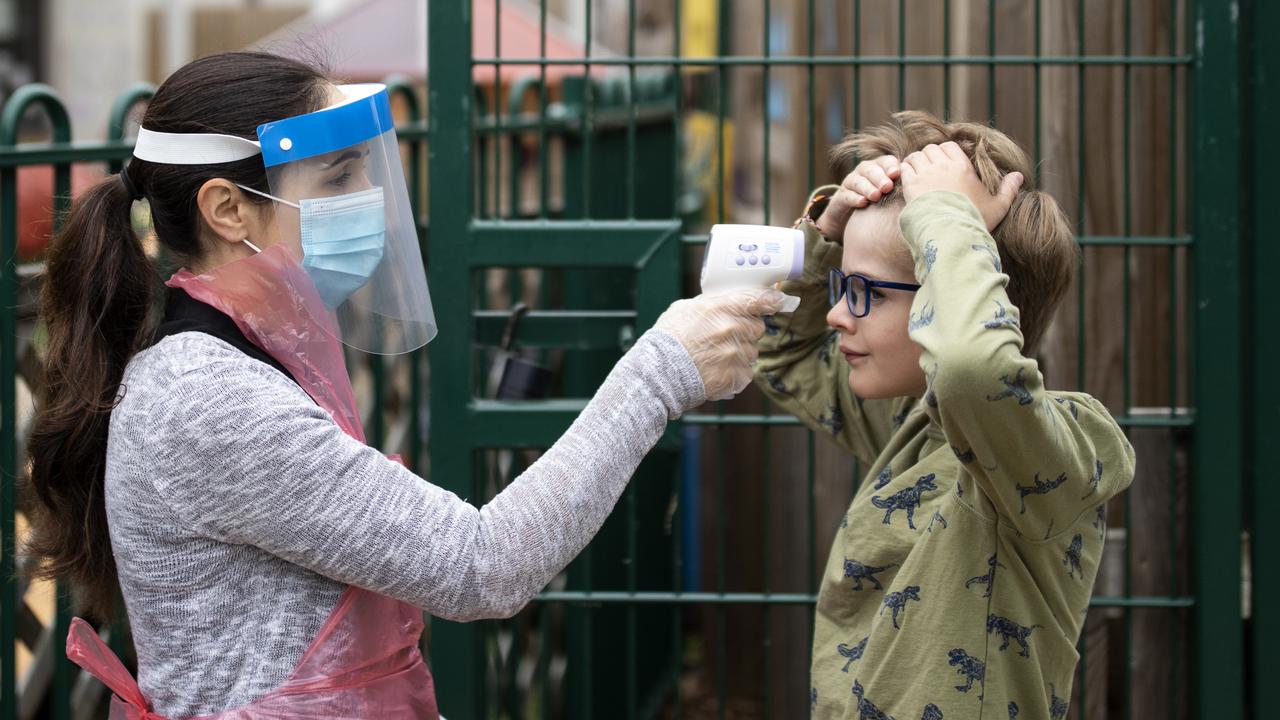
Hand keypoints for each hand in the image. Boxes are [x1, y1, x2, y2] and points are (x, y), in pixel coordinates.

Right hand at [655, 288, 787, 400]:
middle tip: (726, 337)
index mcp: (720, 308)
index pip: (757, 299)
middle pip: (757, 328)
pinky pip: (746, 372)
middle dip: (746, 331)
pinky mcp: (736, 376)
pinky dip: (735, 373)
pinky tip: (716, 371)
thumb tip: (726, 301)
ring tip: (715, 357)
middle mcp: (732, 329)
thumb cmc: (667, 340)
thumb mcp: (685, 309)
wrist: (658, 373)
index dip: (771, 300)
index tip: (778, 300)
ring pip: (752, 351)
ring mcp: (735, 354)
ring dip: (740, 354)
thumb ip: (711, 304)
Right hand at [815, 156, 900, 241]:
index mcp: (880, 167)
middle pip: (871, 169)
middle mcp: (865, 171)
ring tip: (876, 196)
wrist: (853, 212)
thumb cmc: (882, 200)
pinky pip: (846, 194)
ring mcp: (852, 182)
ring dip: (867, 188)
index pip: (886, 162)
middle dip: (879, 177)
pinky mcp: (842, 195)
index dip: (890, 166)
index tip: (897, 174)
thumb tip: (927, 187)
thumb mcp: (894, 192)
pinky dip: (854, 198)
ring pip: (858, 181)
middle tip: (887, 186)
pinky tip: (862, 203)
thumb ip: (905, 186)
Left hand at [900, 142, 1022, 230]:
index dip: (945, 152)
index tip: (944, 163)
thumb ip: (1008, 189)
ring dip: (916, 162)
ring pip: (916, 156)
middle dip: (929, 156)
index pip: (948, 146)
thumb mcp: (998, 206)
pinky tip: (909, 180)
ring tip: (918, 173)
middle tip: (930, 169)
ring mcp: (926, 175)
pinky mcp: (911, 186)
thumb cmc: (975, 221)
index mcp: (962, 167)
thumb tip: (1019, 176)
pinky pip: (904, 168)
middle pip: (931, 149)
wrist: (951, 234)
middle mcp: (943, 166)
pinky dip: (905, 170)